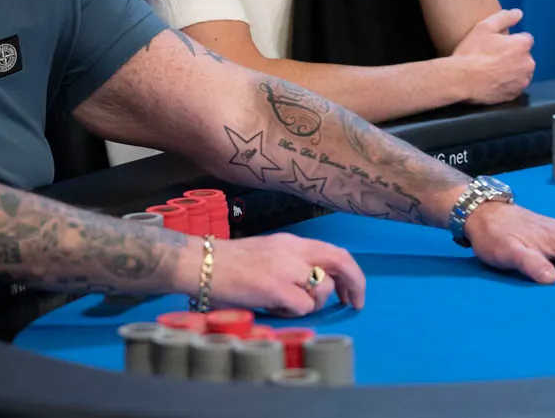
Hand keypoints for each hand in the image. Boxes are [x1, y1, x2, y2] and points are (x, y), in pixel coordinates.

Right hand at [208, 233, 365, 315]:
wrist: (200, 263)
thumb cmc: (226, 263)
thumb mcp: (266, 253)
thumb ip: (290, 262)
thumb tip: (313, 283)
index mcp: (291, 242)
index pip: (334, 251)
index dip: (349, 272)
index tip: (349, 291)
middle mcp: (292, 250)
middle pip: (340, 261)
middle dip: (354, 284)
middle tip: (353, 303)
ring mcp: (285, 268)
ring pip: (322, 288)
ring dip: (313, 303)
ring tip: (288, 306)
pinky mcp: (275, 287)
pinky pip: (304, 306)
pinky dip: (295, 314)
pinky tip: (277, 310)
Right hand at [451, 9, 534, 103]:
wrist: (461, 79)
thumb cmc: (472, 52)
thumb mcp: (483, 28)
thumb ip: (504, 17)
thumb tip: (519, 13)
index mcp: (522, 45)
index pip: (525, 39)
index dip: (511, 41)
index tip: (497, 45)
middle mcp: (528, 63)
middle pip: (524, 57)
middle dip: (513, 56)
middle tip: (492, 58)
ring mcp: (523, 81)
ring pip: (521, 72)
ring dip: (512, 71)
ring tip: (492, 71)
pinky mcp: (515, 94)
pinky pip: (514, 87)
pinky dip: (507, 84)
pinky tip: (492, 82)